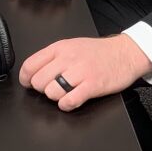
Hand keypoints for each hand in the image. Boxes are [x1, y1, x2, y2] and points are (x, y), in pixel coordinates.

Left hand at [19, 35, 151, 110]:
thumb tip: (33, 73)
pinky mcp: (92, 85)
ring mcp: (81, 72)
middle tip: (54, 87)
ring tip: (66, 92)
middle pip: (38, 82)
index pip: (30, 65)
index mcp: (60, 48)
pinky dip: (67, 104)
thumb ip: (53, 57)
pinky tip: (72, 99)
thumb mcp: (73, 46)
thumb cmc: (99, 52)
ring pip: (51, 92)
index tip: (30, 83)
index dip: (26, 79)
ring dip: (56, 97)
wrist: (126, 53)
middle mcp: (68, 58)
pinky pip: (69, 101)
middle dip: (43, 89)